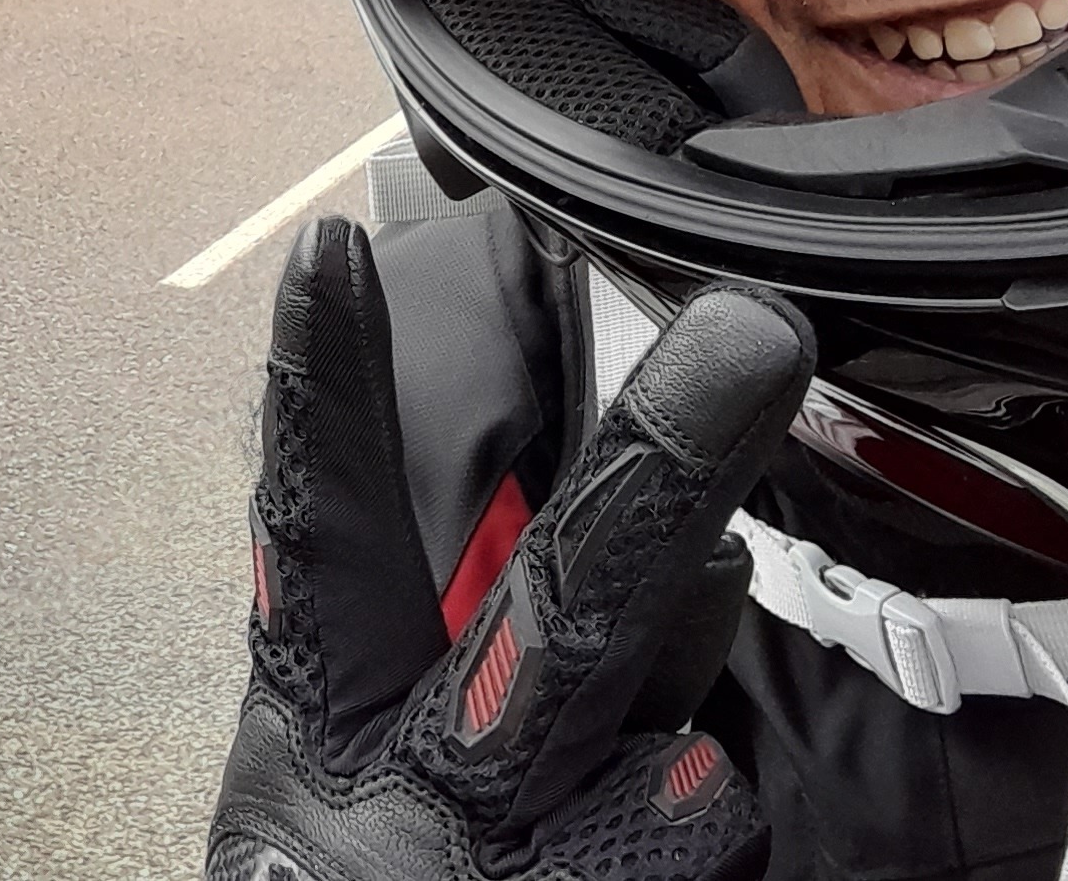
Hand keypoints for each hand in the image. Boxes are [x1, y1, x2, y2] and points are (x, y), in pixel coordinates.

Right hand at [208, 218, 813, 880]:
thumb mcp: (353, 786)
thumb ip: (453, 661)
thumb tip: (669, 565)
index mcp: (315, 745)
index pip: (316, 542)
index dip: (322, 396)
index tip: (340, 247)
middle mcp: (409, 809)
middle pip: (559, 629)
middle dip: (663, 475)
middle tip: (752, 338)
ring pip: (678, 761)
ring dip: (710, 707)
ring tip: (680, 678)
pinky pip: (702, 856)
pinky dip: (691, 833)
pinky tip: (647, 835)